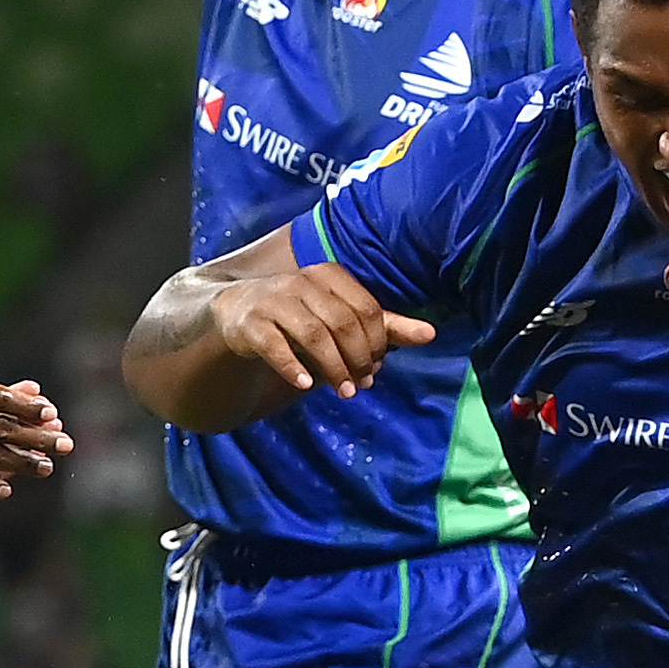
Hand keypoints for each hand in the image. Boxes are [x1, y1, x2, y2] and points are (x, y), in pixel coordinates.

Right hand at [205, 262, 434, 400]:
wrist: (235, 313)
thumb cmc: (299, 317)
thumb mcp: (340, 319)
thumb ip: (385, 326)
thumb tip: (432, 334)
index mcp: (329, 275)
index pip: (366, 309)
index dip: (377, 342)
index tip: (376, 368)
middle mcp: (301, 282)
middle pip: (342, 322)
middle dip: (357, 357)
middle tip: (362, 384)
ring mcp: (273, 301)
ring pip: (313, 334)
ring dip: (333, 367)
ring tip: (344, 392)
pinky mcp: (249, 323)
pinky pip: (274, 345)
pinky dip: (292, 366)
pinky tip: (306, 385)